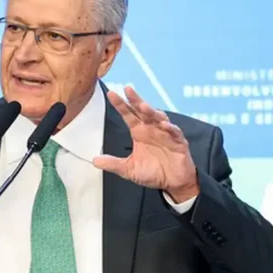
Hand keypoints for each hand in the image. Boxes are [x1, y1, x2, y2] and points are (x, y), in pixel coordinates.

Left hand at [93, 87, 198, 201]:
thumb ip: (113, 164)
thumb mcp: (129, 169)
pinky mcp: (178, 142)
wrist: (173, 183)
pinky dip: (170, 129)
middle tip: (128, 89)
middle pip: (143, 111)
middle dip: (135, 100)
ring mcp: (166, 134)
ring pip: (159, 118)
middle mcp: (151, 129)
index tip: (111, 94)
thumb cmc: (152, 172)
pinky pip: (175, 133)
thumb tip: (94, 161)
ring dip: (152, 112)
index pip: (128, 115)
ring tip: (143, 106)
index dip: (120, 105)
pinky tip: (164, 125)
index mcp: (139, 132)